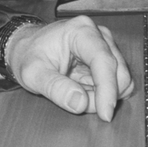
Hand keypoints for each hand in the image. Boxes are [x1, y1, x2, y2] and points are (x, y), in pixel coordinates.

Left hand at [0, 16, 133, 120]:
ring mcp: (105, 45)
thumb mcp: (32, 74)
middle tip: (76, 101)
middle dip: (102, 95)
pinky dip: (103, 94)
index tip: (105, 115)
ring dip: (102, 96)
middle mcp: (98, 34)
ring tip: (74, 92)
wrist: (26, 48)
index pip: (104, 60)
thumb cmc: (27, 57)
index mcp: (80, 31)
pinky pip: (116, 83)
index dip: (108, 89)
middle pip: (118, 72)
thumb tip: (81, 103)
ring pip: (121, 81)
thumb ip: (55, 88)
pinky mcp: (107, 57)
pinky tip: (83, 90)